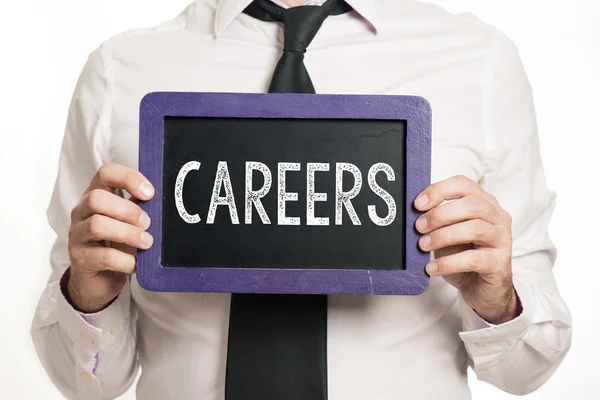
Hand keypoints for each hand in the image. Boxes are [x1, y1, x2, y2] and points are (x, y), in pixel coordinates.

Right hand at [67, 163, 154, 312]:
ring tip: (147, 243)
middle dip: (128, 210)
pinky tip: (136, 264)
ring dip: (128, 234)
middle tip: (147, 224)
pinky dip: (125, 260)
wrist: (99, 282)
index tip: (150, 194)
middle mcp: (82, 212)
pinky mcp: (80, 260)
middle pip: (97, 198)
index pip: (105, 173)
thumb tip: (165, 200)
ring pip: (97, 225)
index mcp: (96, 197)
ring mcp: (77, 236)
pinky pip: (103, 256)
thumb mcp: (130, 223)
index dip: (128, 178)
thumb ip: (141, 209)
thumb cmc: (117, 247)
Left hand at [414, 175, 520, 324]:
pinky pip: (473, 259)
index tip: (418, 204)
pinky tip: (432, 268)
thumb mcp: (447, 232)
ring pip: (475, 229)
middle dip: (440, 214)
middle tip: (419, 227)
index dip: (439, 190)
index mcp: (483, 202)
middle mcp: (497, 216)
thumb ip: (437, 221)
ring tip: (423, 245)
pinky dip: (448, 263)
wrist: (481, 288)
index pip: (463, 184)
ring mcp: (502, 239)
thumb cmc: (463, 254)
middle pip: (472, 204)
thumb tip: (413, 215)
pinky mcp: (499, 262)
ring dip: (443, 236)